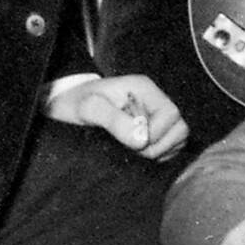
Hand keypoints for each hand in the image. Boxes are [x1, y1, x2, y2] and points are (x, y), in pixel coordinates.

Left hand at [46, 75, 189, 160]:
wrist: (64, 106)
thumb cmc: (74, 103)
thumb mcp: (89, 108)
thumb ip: (114, 121)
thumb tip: (142, 140)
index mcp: (144, 89)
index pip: (172, 114)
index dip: (157, 134)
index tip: (133, 143)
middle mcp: (153, 101)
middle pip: (180, 127)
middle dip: (159, 146)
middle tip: (132, 149)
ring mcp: (153, 115)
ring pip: (177, 139)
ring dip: (159, 151)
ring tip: (132, 151)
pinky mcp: (151, 130)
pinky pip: (169, 147)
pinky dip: (157, 155)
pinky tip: (135, 153)